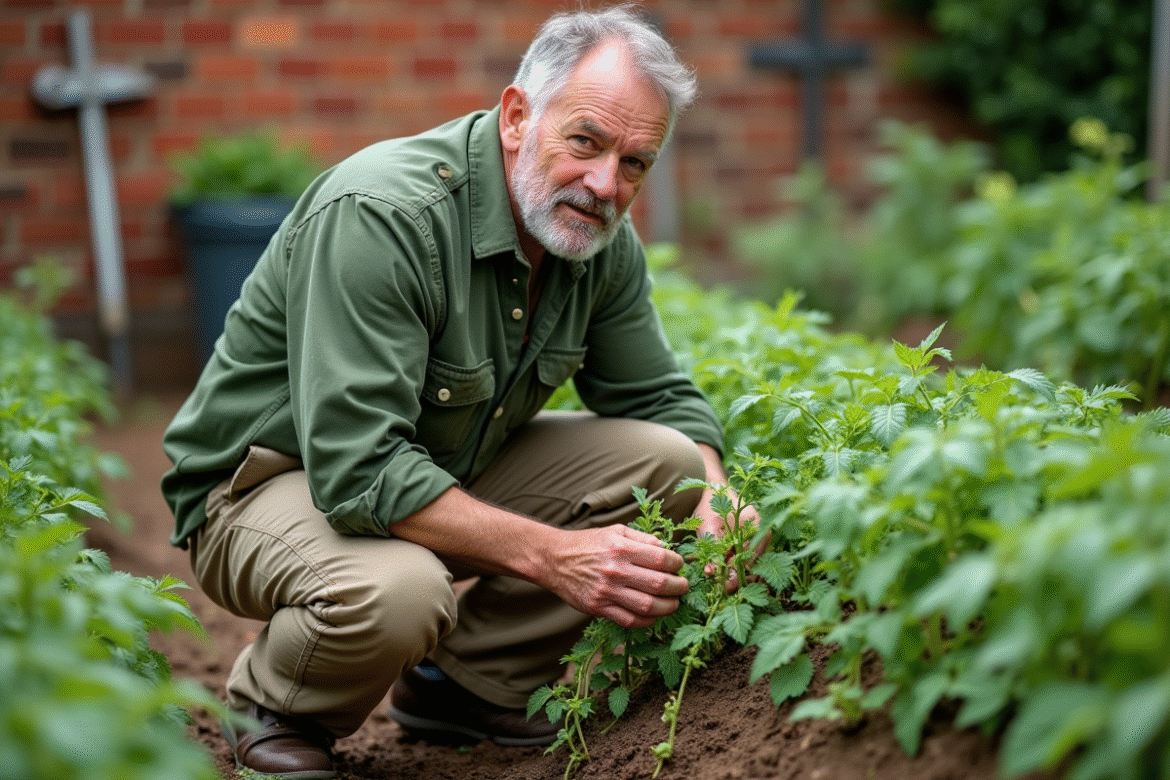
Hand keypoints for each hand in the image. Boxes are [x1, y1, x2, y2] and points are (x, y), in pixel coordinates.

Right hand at [539, 524, 688, 628]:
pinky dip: (647, 621)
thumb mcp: (615, 531)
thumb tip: (666, 548)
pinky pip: (630, 621)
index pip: (662, 559)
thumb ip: (642, 539)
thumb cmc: (587, 544)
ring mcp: (607, 592)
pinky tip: (654, 615)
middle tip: (683, 586)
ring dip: (668, 607)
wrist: (555, 559)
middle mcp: (616, 571)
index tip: (679, 566)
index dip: (677, 564)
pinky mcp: (598, 608)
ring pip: (648, 606)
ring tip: (673, 603)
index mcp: (622, 549)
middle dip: (679, 587)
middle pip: (660, 584)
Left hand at [693, 484, 768, 592]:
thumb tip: (712, 573)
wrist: (711, 489)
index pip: (751, 562)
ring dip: (733, 571)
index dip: (736, 578)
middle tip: (720, 586)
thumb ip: (712, 550)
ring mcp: (759, 536)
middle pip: (752, 565)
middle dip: (735, 577)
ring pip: (749, 562)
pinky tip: (720, 566)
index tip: (723, 588)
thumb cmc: (710, 505)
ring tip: (718, 577)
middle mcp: (763, 534)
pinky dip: (733, 562)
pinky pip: (745, 556)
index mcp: (758, 529)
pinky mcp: (752, 538)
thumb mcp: (709, 528)